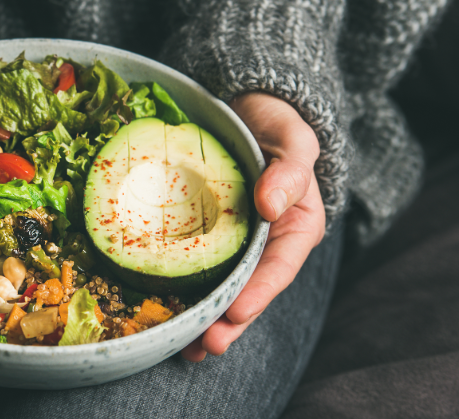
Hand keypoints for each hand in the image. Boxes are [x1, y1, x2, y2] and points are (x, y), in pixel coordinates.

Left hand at [182, 92, 325, 361]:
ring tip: (185, 348)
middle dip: (228, 322)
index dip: (258, 293)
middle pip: (249, 290)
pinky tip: (163, 312)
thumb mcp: (293, 141)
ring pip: (222, 288)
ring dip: (204, 319)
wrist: (248, 110)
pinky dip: (182, 291)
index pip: (279, 268)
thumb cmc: (277, 125)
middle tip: (204, 346)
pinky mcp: (206, 236)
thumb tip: (271, 204)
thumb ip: (290, 171)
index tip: (236, 312)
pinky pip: (195, 266)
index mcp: (294, 228)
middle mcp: (265, 243)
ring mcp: (234, 243)